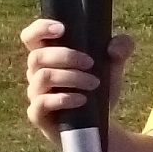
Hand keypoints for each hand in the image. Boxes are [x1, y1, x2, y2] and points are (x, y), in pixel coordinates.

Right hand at [21, 19, 126, 135]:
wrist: (100, 123)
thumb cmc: (99, 88)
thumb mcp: (114, 66)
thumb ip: (121, 49)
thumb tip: (114, 48)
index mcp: (49, 55)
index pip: (31, 36)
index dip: (40, 28)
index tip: (63, 29)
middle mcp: (36, 72)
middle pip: (38, 56)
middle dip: (67, 56)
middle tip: (92, 63)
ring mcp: (35, 93)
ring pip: (43, 77)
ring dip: (71, 77)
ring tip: (94, 83)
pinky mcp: (38, 114)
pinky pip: (41, 102)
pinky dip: (64, 98)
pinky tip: (82, 100)